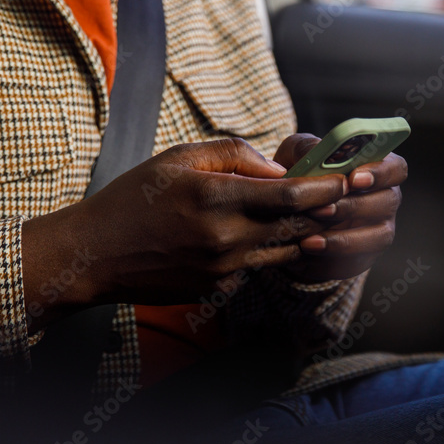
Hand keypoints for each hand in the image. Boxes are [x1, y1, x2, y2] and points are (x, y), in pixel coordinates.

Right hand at [22, 139, 347, 330]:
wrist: (95, 254)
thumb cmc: (134, 197)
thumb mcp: (179, 157)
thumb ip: (235, 155)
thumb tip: (278, 168)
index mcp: (215, 198)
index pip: (289, 196)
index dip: (324, 187)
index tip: (345, 176)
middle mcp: (225, 239)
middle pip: (298, 227)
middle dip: (327, 209)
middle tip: (348, 192)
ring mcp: (223, 269)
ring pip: (286, 250)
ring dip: (308, 232)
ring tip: (321, 211)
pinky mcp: (218, 288)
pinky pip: (261, 265)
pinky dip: (274, 249)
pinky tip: (274, 233)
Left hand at [272, 133, 406, 282]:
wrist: (286, 212)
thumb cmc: (300, 174)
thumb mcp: (298, 155)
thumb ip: (307, 149)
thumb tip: (317, 152)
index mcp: (378, 169)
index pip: (396, 168)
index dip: (380, 172)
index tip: (354, 178)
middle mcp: (386, 199)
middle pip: (388, 202)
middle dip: (354, 206)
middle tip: (322, 209)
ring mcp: (379, 229)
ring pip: (378, 236)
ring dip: (344, 238)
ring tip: (309, 239)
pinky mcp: (364, 256)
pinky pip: (358, 260)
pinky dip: (332, 257)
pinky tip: (307, 249)